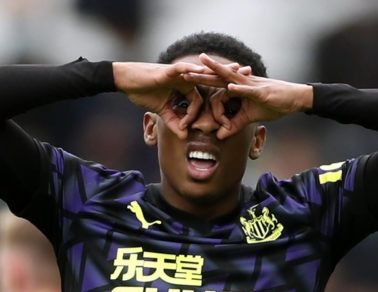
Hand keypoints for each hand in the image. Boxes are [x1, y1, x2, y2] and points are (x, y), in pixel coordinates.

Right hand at [113, 60, 250, 138]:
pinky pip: (185, 70)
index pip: (204, 97)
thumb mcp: (162, 112)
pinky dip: (195, 71)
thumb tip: (185, 136)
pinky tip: (205, 71)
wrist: (127, 82)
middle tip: (250, 73)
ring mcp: (179, 73)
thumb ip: (174, 123)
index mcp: (186, 87)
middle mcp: (186, 78)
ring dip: (220, 71)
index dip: (211, 106)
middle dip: (231, 76)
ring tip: (236, 68)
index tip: (213, 116)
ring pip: (203, 72)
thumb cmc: (143, 93)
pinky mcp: (169, 71)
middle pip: (212, 78)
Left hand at [184, 53, 313, 138]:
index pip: (216, 87)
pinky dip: (239, 89)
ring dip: (216, 71)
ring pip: (230, 77)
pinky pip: (248, 90)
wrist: (295, 99)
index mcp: (238, 88)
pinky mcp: (262, 92)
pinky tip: (229, 86)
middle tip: (182, 70)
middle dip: (200, 74)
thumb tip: (219, 136)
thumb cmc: (274, 104)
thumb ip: (235, 124)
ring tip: (201, 66)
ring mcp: (252, 85)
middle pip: (218, 77)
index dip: (203, 87)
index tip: (190, 88)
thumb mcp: (251, 117)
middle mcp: (243, 83)